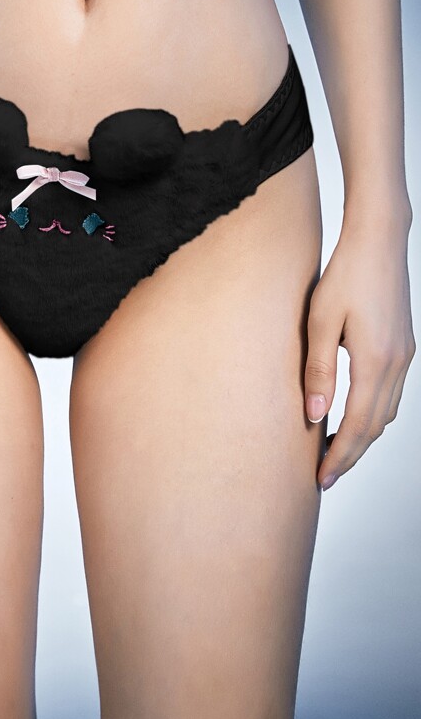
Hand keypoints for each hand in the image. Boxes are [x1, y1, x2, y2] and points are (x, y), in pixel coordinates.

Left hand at [304, 217, 415, 489]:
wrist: (379, 240)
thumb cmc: (345, 275)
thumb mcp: (320, 321)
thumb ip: (317, 370)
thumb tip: (314, 416)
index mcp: (375, 361)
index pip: (358, 425)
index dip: (340, 455)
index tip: (322, 478)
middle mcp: (396, 364)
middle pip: (376, 426)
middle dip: (351, 454)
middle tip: (326, 477)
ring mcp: (404, 355)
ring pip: (386, 412)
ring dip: (363, 436)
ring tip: (335, 450)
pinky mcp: (403, 346)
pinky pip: (390, 393)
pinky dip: (373, 413)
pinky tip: (353, 414)